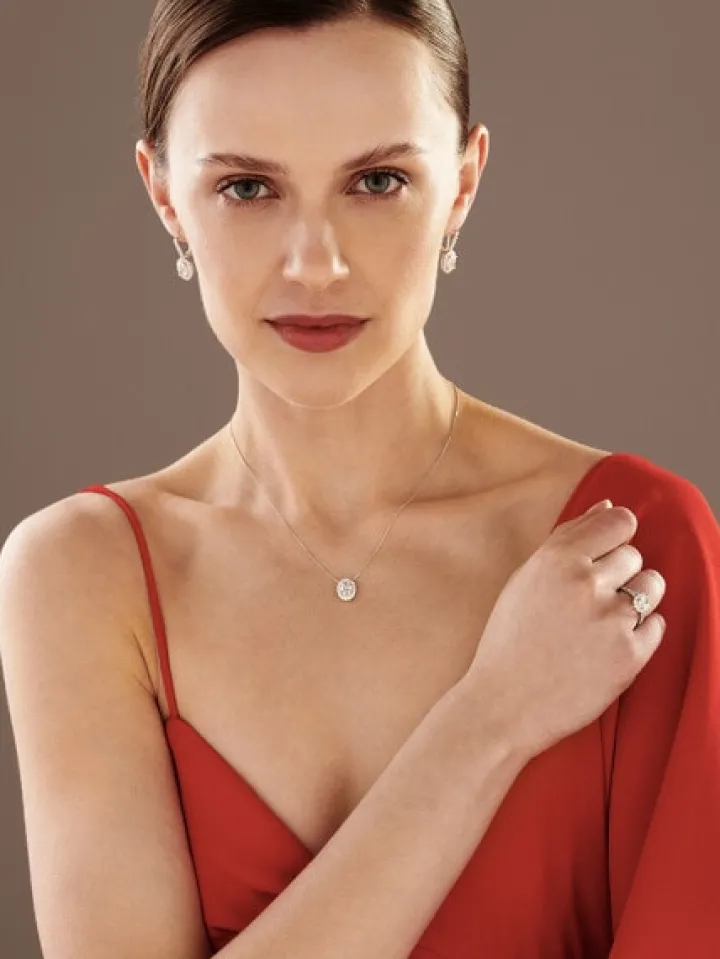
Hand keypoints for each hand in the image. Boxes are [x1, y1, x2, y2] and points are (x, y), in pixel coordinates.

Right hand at [465, 501, 666, 759]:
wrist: (504, 704)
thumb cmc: (510, 640)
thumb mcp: (525, 579)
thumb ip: (567, 538)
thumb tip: (607, 505)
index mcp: (556, 558)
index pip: (618, 521)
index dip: (617, 533)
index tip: (610, 550)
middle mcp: (587, 583)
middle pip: (634, 555)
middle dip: (618, 573)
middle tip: (590, 601)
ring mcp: (611, 619)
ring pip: (653, 586)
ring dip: (636, 598)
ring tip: (603, 622)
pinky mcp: (631, 655)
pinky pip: (658, 626)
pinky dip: (639, 634)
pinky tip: (607, 646)